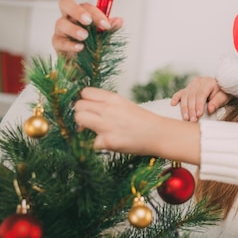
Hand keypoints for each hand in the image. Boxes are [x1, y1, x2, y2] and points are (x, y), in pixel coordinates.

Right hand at [52, 0, 123, 56]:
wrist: (84, 64)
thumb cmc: (92, 45)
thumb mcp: (104, 36)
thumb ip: (110, 27)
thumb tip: (119, 21)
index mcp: (81, 13)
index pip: (85, 6)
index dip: (96, 13)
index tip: (106, 25)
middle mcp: (69, 18)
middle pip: (65, 4)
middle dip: (77, 11)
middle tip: (88, 21)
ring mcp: (61, 30)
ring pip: (61, 23)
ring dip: (74, 29)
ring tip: (84, 36)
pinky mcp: (57, 44)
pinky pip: (59, 41)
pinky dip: (70, 44)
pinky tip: (79, 47)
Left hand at [76, 87, 200, 163]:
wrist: (159, 134)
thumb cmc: (142, 120)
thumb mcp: (124, 105)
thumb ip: (106, 104)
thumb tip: (86, 109)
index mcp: (113, 98)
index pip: (85, 92)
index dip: (85, 101)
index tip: (89, 108)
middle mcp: (108, 109)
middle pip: (78, 106)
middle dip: (81, 114)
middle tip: (90, 122)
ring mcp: (107, 125)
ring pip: (79, 119)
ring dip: (82, 127)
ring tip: (94, 131)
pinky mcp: (108, 141)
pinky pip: (90, 142)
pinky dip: (96, 145)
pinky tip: (106, 143)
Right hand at [170, 76, 229, 121]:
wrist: (220, 86)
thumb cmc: (222, 92)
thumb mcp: (224, 96)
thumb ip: (217, 102)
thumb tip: (210, 109)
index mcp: (207, 82)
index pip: (201, 94)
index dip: (199, 105)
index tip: (198, 114)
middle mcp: (198, 82)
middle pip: (192, 96)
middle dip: (191, 109)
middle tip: (192, 120)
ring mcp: (191, 84)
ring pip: (185, 96)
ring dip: (184, 108)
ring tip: (186, 118)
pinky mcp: (187, 88)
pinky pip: (179, 93)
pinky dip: (175, 98)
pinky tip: (172, 104)